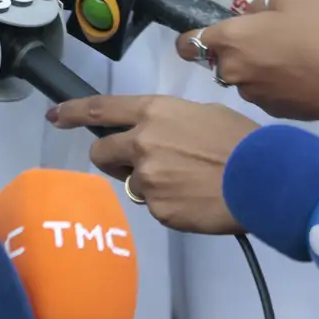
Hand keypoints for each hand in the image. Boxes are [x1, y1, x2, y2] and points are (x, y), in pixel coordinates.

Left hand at [47, 95, 255, 233]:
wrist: (263, 180)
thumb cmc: (241, 142)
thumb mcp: (202, 115)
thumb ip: (168, 123)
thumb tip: (157, 135)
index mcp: (153, 112)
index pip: (100, 109)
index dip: (73, 112)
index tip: (55, 116)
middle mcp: (141, 142)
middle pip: (102, 152)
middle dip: (112, 159)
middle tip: (138, 164)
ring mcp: (146, 178)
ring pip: (131, 182)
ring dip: (147, 183)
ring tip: (184, 182)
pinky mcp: (157, 209)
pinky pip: (154, 206)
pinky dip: (168, 204)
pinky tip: (195, 199)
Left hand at [179, 0, 318, 132]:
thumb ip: (262, 3)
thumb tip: (252, 14)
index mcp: (230, 40)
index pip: (187, 44)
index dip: (193, 39)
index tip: (210, 36)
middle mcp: (231, 71)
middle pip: (221, 60)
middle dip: (238, 51)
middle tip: (270, 40)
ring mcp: (250, 95)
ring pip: (243, 77)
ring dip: (257, 69)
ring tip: (292, 59)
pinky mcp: (271, 112)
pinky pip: (264, 92)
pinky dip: (275, 85)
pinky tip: (301, 77)